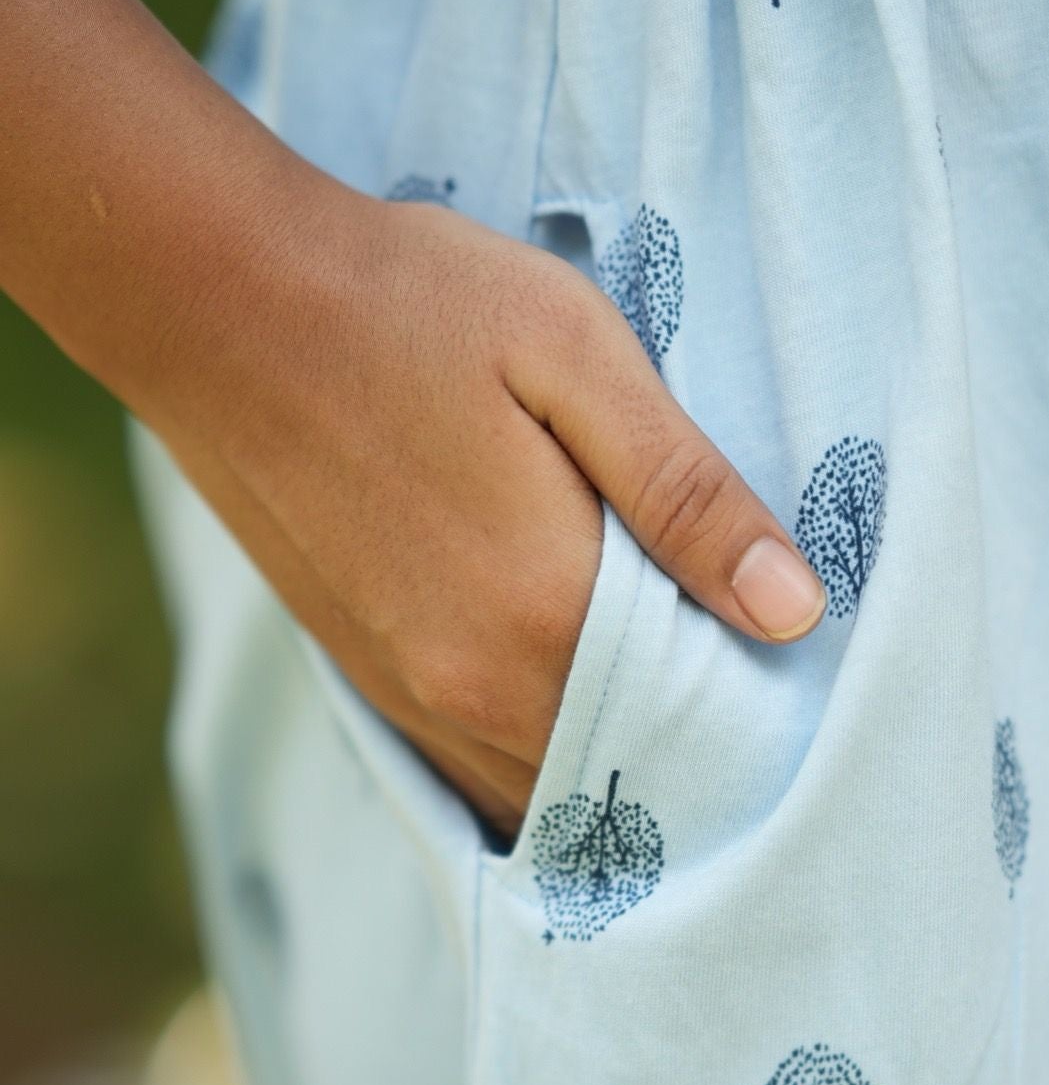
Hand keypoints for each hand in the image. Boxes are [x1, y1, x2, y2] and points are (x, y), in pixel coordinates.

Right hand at [152, 189, 826, 844]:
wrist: (217, 300)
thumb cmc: (410, 304)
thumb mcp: (577, 356)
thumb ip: (687, 494)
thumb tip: (796, 609)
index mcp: (544, 611)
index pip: (690, 723)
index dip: (751, 711)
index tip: (789, 672)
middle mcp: (472, 685)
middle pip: (618, 771)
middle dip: (687, 748)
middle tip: (740, 687)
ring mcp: (407, 691)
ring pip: (540, 784)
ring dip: (607, 760)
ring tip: (662, 697)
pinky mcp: (363, 674)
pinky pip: (470, 768)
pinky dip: (531, 757)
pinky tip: (564, 699)